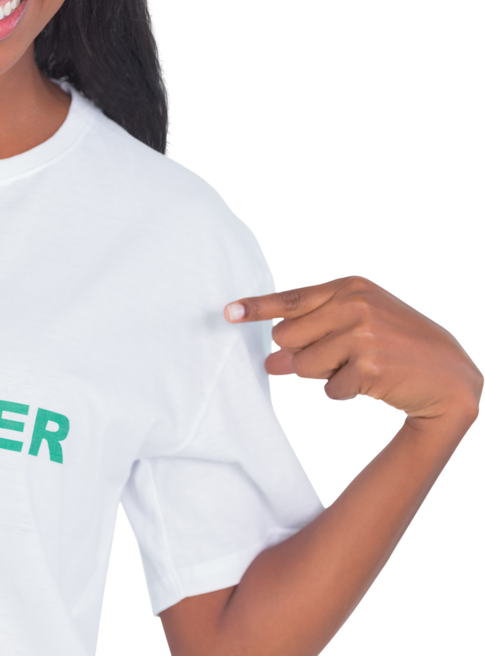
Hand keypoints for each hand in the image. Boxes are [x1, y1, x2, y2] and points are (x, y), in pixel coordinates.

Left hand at [225, 274, 482, 425]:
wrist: (452, 377)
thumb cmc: (398, 345)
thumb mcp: (362, 319)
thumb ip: (313, 332)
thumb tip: (272, 364)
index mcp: (351, 287)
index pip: (289, 300)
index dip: (255, 308)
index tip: (227, 313)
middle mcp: (356, 306)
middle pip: (285, 338)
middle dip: (296, 355)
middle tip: (329, 359)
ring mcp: (364, 336)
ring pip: (301, 366)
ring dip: (320, 376)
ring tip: (352, 369)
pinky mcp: (370, 368)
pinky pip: (327, 390)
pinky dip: (341, 393)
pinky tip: (369, 384)